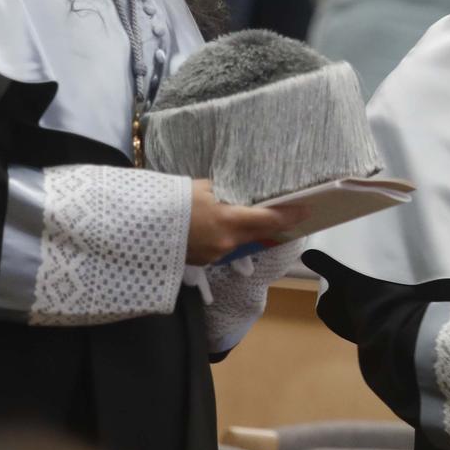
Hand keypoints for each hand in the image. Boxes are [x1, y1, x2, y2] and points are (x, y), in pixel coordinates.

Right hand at [184, 179, 307, 266]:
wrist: (142, 227)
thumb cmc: (173, 201)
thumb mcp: (202, 188)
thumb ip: (225, 192)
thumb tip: (239, 193)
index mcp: (230, 219)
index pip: (269, 219)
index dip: (290, 215)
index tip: (306, 210)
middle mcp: (228, 241)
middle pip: (261, 233)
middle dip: (276, 224)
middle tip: (291, 214)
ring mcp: (217, 254)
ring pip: (243, 241)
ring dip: (249, 231)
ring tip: (251, 216)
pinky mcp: (205, 261)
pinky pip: (225, 248)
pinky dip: (228, 238)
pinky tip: (218, 227)